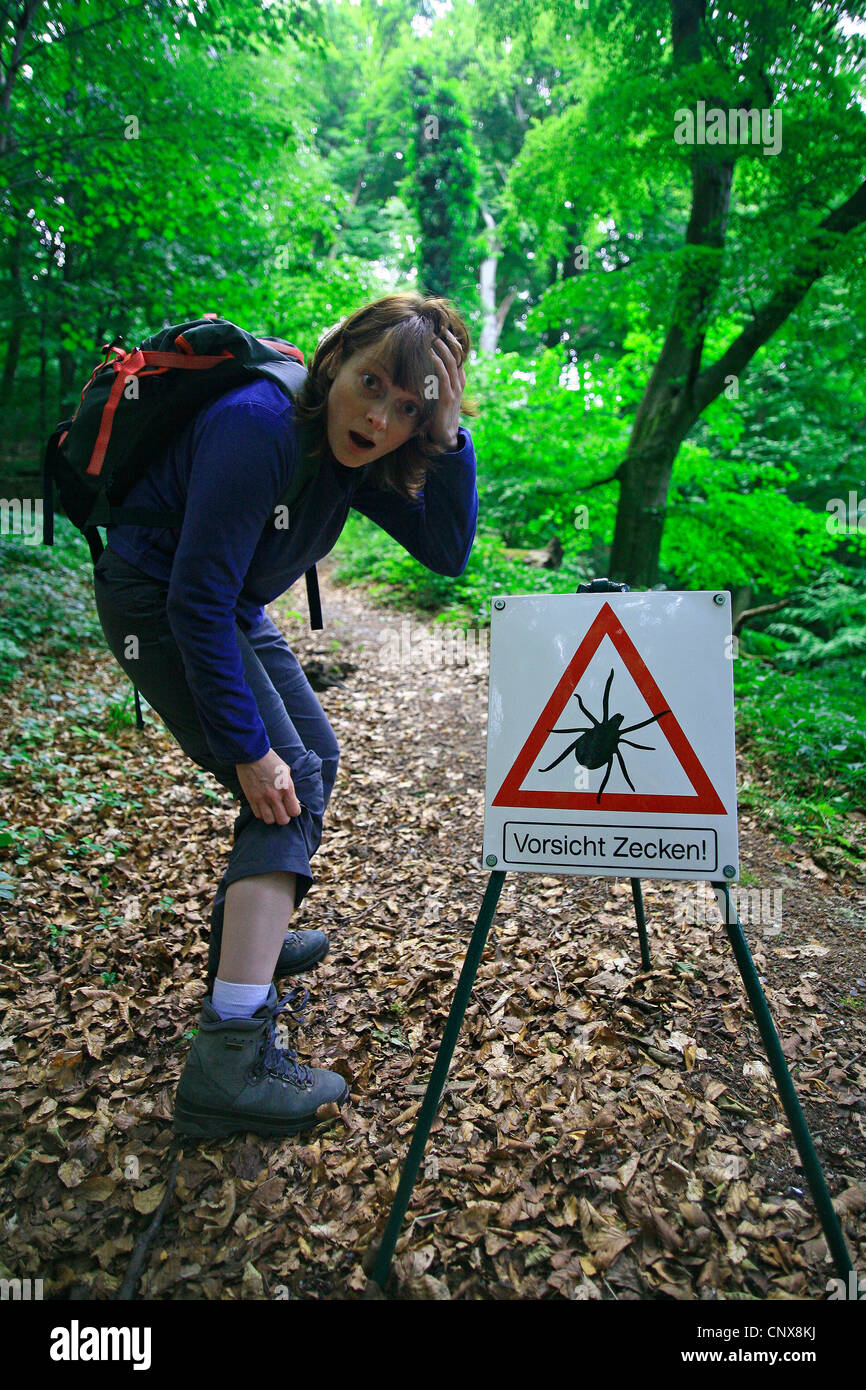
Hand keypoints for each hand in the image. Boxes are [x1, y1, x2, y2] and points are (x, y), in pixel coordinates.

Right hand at [236, 748, 300, 824]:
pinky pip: (258, 815)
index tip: (292, 806)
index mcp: (286, 788)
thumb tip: (291, 800)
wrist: (252, 754)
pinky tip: (263, 806)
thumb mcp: (286, 772)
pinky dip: (262, 813)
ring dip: (272, 817)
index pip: (295, 812)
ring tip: (272, 810)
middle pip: (283, 820)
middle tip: (282, 810)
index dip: (294, 811)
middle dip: (284, 816)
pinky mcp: (251, 799)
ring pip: (269, 821)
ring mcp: (261, 799)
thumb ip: (288, 787)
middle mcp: (274, 796)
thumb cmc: (271, 761)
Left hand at [428, 329, 466, 450]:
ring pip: (451, 363)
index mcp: (459, 382)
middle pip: (457, 356)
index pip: (458, 358)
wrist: (445, 437)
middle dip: (448, 341)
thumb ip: (436, 384)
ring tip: (434, 336)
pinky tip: (431, 354)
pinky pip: (444, 376)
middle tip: (438, 328)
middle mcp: (459, 384)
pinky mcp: (447, 398)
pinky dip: (438, 364)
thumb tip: (423, 371)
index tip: (443, 331)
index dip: (452, 343)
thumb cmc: (439, 416)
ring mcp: (455, 391)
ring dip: (442, 348)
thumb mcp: (440, 396)